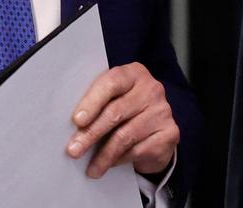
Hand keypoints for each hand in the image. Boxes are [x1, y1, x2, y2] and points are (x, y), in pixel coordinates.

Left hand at [66, 62, 178, 178]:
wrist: (156, 130)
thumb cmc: (125, 111)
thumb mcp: (112, 100)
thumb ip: (96, 104)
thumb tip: (73, 125)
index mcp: (134, 73)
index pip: (111, 83)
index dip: (92, 102)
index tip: (77, 120)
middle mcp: (152, 89)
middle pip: (116, 112)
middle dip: (91, 133)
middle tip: (74, 150)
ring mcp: (163, 110)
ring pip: (126, 135)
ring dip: (104, 155)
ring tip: (91, 168)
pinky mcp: (170, 133)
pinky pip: (138, 149)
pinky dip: (120, 160)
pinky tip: (109, 165)